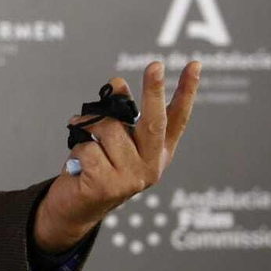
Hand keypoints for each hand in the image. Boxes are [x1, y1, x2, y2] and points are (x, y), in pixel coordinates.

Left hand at [31, 60, 201, 253]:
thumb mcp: (109, 137)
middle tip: (155, 65)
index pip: (176, 118)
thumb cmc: (94, 164)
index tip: (194, 65)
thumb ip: (118, 112)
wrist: (76, 205)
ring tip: (82, 140)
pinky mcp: (110, 186)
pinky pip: (88, 148)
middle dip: (153, 91)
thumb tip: (118, 83)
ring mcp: (133, 178)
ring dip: (87, 127)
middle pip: (154, 122)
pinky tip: (78, 163)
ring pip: (109, 130)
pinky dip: (77, 148)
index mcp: (156, 150)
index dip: (187, 92)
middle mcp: (151, 165)